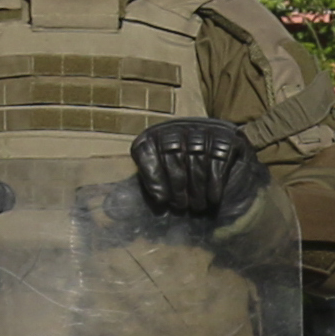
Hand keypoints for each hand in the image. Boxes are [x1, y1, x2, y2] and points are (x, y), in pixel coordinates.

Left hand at [131, 118, 266, 220]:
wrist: (226, 175)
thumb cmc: (186, 184)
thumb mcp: (159, 188)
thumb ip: (134, 196)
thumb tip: (107, 208)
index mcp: (154, 136)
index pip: (146, 149)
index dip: (152, 176)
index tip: (160, 200)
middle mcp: (178, 126)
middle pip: (173, 153)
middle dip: (177, 185)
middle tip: (181, 207)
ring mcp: (205, 129)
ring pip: (197, 157)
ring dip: (197, 187)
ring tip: (198, 206)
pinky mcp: (227, 137)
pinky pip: (218, 159)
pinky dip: (214, 182)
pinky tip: (213, 198)